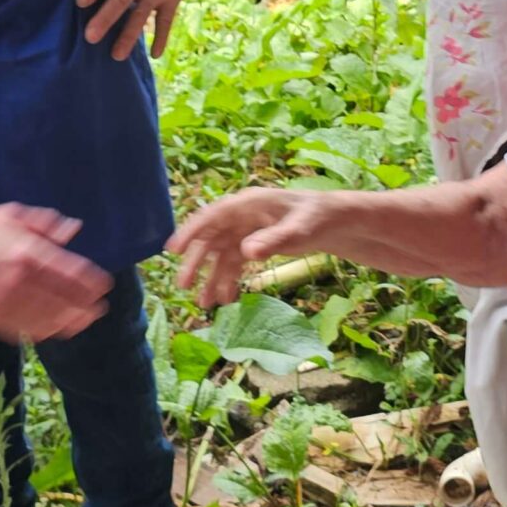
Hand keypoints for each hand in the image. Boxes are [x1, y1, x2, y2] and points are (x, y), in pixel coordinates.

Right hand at [0, 203, 113, 342]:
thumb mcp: (9, 216)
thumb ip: (43, 223)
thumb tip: (73, 229)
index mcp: (28, 251)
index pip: (72, 273)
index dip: (92, 283)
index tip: (103, 287)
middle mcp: (20, 279)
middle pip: (65, 301)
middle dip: (86, 307)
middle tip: (98, 310)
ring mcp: (4, 302)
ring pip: (47, 320)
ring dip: (68, 323)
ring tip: (80, 323)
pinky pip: (23, 330)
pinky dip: (42, 330)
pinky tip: (52, 329)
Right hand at [167, 187, 328, 306]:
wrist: (334, 222)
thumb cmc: (316, 218)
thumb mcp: (298, 229)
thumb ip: (273, 240)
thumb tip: (246, 252)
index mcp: (248, 203)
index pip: (212, 215)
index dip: (191, 232)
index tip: (172, 249)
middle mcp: (241, 216)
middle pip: (211, 238)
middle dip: (196, 262)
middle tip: (184, 285)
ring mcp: (246, 231)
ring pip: (221, 255)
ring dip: (212, 278)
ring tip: (205, 304)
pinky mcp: (253, 245)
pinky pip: (235, 264)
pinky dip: (229, 280)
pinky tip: (226, 299)